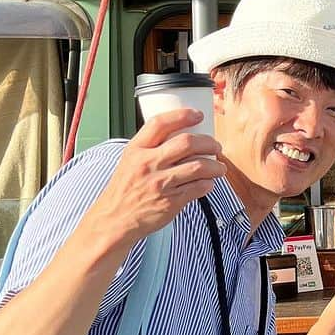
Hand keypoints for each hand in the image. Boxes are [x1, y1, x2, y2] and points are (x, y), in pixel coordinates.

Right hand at [94, 109, 224, 248]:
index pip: (160, 123)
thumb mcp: (130, 162)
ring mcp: (160, 183)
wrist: (115, 219)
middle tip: (216, 146)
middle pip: (186, 142)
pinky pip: (199, 188)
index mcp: (136, 150)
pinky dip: (209, 184)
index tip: (198, 115)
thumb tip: (181, 139)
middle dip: (208, 142)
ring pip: (199, 166)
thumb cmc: (124, 190)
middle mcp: (148, 164)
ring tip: (219, 167)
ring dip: (215, 166)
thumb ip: (151, 149)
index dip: (182, 115)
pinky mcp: (171, 201)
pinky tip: (209, 183)